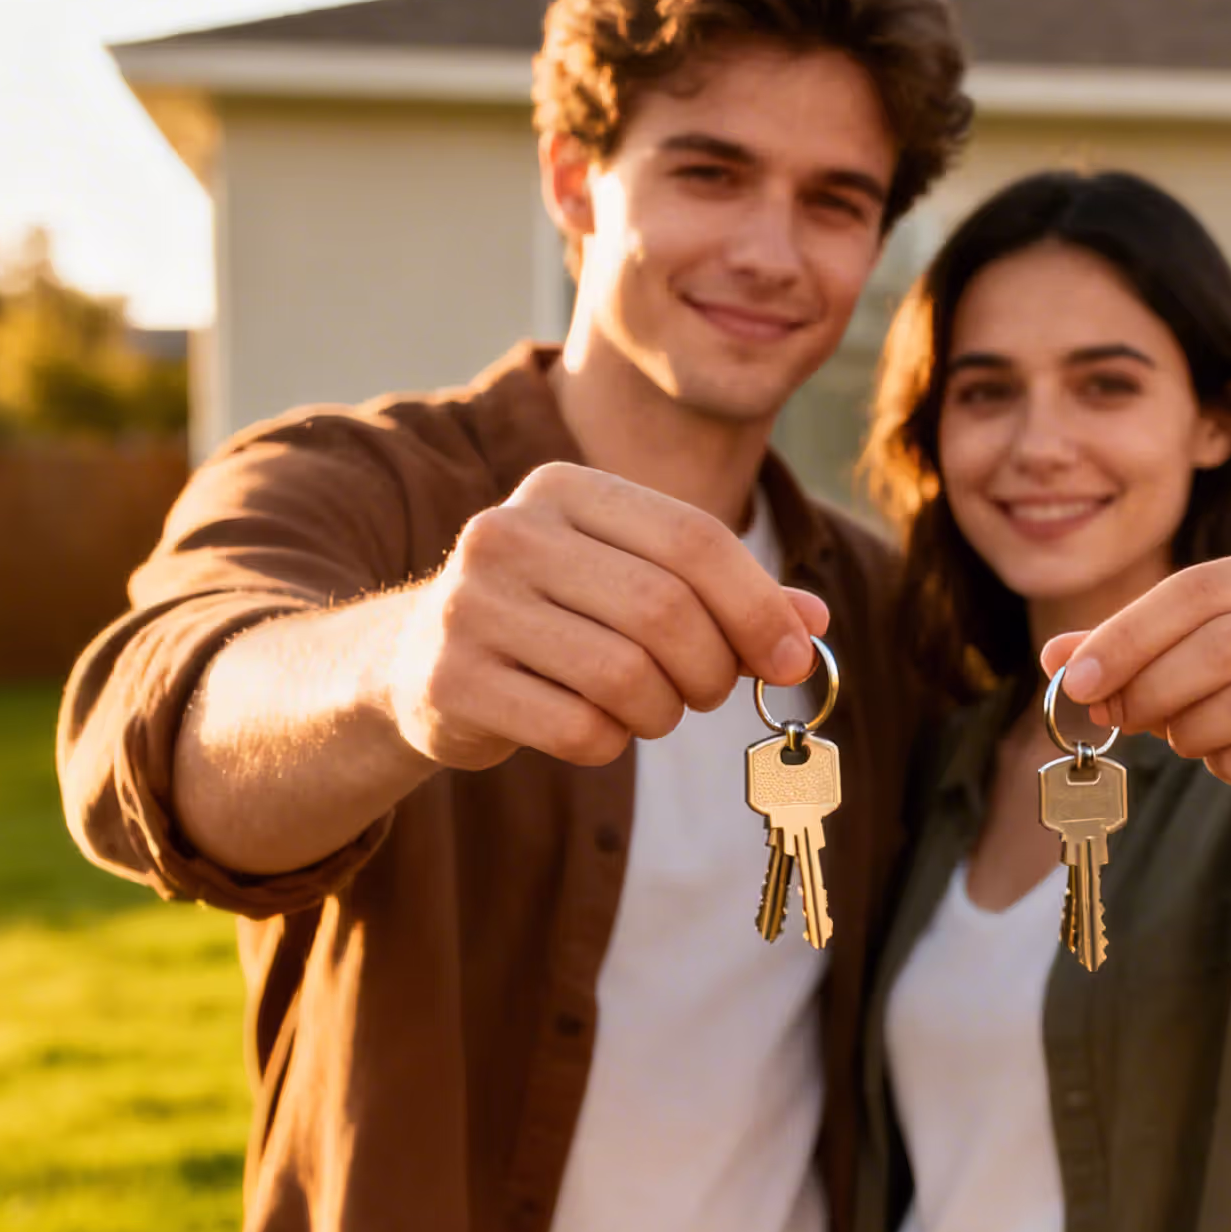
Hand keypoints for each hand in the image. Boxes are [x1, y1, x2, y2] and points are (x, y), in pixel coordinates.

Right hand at [383, 462, 827, 769]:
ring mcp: (471, 605)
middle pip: (664, 609)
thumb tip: (812, 625)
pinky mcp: (449, 680)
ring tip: (652, 708)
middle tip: (710, 692)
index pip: (693, 538)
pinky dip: (609, 742)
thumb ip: (729, 596)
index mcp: (564, 488)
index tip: (790, 660)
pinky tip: (594, 728)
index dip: (758, 606)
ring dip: (663, 712)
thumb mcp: (637, 583)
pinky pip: (577, 728)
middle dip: (712, 668)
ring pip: (625, 675)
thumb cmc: (560, 619)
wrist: (418, 663)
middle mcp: (509, 533)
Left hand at [1039, 549, 1230, 837]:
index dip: (1128, 636)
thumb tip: (1053, 657)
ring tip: (1182, 739)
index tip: (1076, 681)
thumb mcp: (1185, 660)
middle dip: (1152, 688)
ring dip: (1193, 731)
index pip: (1200, 588)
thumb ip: (1125, 651)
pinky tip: (1229, 763)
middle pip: (1225, 644)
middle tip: (1117, 718)